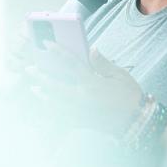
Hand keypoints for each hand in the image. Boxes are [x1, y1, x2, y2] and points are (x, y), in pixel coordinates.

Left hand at [28, 43, 142, 135]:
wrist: (136, 122)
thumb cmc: (130, 96)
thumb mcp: (119, 75)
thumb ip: (103, 63)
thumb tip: (92, 48)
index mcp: (92, 82)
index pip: (71, 63)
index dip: (57, 51)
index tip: (46, 43)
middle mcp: (83, 96)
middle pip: (55, 85)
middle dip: (41, 76)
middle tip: (30, 70)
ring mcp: (80, 111)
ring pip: (55, 102)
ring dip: (43, 94)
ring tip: (35, 87)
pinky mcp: (82, 122)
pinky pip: (62, 117)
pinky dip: (52, 110)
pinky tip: (48, 105)